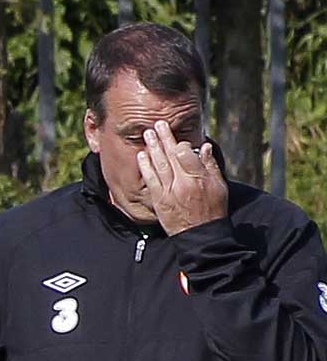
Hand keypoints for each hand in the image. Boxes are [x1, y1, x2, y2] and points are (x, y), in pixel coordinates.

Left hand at [137, 120, 227, 235]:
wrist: (201, 236)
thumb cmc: (213, 210)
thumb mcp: (219, 186)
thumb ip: (210, 165)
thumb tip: (204, 146)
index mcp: (199, 178)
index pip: (186, 154)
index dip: (181, 144)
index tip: (178, 139)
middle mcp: (183, 183)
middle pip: (171, 156)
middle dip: (163, 138)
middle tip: (157, 124)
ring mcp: (169, 192)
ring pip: (159, 165)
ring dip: (152, 148)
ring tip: (147, 134)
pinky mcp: (159, 200)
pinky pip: (150, 180)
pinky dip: (145, 167)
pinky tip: (141, 156)